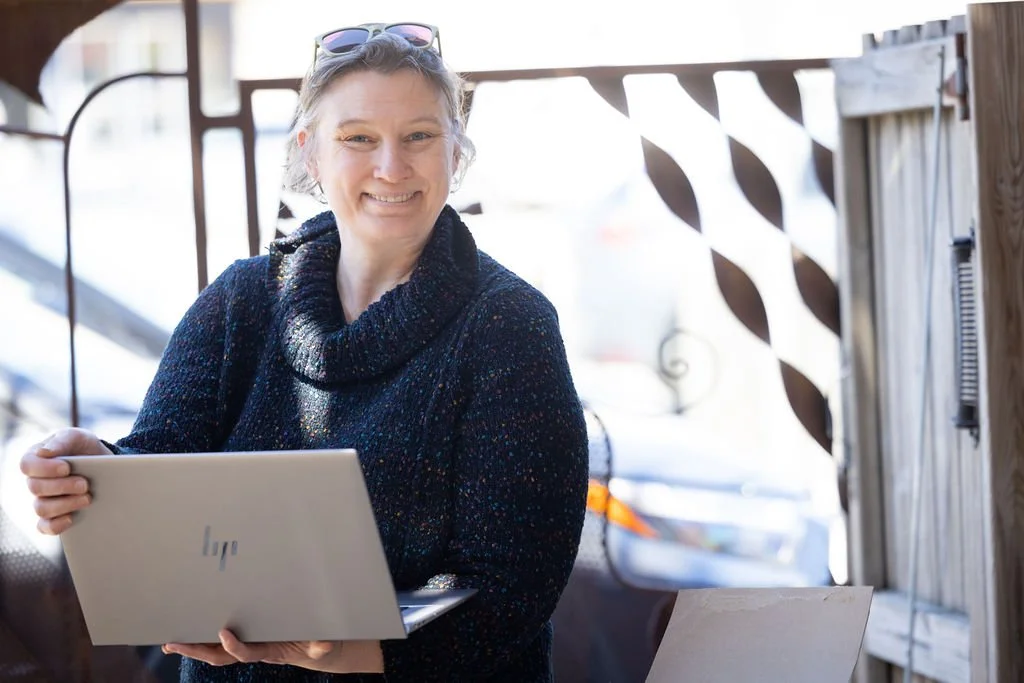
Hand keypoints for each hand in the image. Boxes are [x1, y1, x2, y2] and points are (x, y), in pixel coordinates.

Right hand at [20, 427, 111, 534]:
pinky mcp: (54, 516)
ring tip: (87, 498)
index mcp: (37, 459)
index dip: (45, 468)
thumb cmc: (86, 448)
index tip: (66, 467)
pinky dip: (56, 525)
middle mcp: (36, 481)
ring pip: (41, 508)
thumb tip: (43, 452)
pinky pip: (45, 527)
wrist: (106, 466)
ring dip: (65, 504)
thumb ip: (62, 440)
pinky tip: (72, 518)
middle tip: (85, 484)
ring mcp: (43, 500)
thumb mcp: (79, 438)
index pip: (27, 465)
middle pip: (36, 488)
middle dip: (62, 486)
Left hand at [163, 630, 337, 669]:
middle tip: (174, 644)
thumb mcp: (321, 645)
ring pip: (214, 650)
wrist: (314, 649)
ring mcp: (247, 645)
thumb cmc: (315, 644)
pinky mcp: (247, 637)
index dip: (234, 646)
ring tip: (170, 643)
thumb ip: (320, 647)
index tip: (223, 632)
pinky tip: (188, 634)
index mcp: (268, 651)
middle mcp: (252, 650)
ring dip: (192, 647)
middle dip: (195, 651)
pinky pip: (220, 641)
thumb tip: (322, 645)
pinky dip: (202, 638)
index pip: (246, 652)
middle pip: (219, 656)